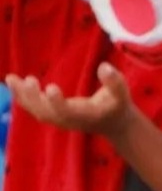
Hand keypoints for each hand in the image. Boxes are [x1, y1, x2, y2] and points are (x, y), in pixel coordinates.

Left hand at [5, 63, 135, 138]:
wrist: (114, 124)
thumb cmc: (117, 105)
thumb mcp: (122, 93)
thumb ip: (114, 81)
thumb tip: (104, 66)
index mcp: (85, 115)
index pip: (67, 112)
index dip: (57, 102)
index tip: (50, 87)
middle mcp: (68, 120)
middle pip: (46, 112)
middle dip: (33, 98)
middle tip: (27, 80)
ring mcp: (59, 119)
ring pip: (37, 110)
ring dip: (22, 96)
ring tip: (11, 78)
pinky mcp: (54, 114)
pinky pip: (34, 107)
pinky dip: (22, 96)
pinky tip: (13, 82)